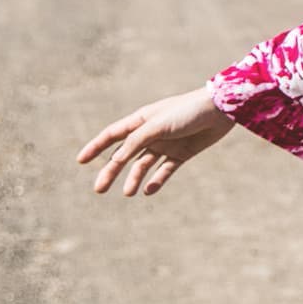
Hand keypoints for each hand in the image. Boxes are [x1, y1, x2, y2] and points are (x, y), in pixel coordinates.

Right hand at [77, 85, 233, 196]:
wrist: (222, 110)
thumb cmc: (187, 111)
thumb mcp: (157, 126)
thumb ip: (135, 142)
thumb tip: (115, 161)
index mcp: (142, 120)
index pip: (112, 135)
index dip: (96, 147)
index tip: (80, 161)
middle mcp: (151, 133)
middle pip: (124, 155)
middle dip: (110, 171)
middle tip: (98, 189)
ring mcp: (166, 144)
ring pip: (142, 165)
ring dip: (133, 179)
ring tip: (128, 192)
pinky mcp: (181, 154)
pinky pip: (164, 171)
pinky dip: (156, 181)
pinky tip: (148, 190)